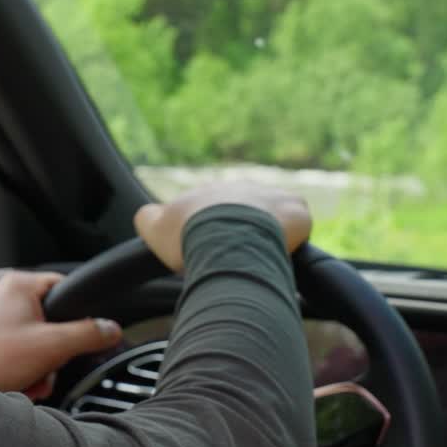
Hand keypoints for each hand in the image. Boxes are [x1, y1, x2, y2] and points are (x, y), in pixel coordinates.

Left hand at [0, 271, 122, 397]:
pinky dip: (22, 370)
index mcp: (18, 285)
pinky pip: (16, 351)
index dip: (77, 313)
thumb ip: (87, 334)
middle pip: (51, 321)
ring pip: (35, 340)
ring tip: (28, 379)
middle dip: (53, 353)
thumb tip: (110, 329)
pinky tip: (17, 383)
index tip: (82, 334)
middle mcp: (3, 295)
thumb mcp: (51, 346)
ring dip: (39, 366)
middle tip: (47, 366)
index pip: (64, 287)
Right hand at [134, 182, 311, 272]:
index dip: (210, 229)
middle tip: (236, 258)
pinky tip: (285, 253)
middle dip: (241, 230)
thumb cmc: (189, 236)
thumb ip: (147, 217)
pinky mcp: (296, 208)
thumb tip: (147, 215)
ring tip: (262, 259)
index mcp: (210, 192)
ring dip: (269, 232)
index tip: (210, 249)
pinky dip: (294, 235)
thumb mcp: (153, 227)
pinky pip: (299, 220)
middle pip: (243, 209)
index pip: (211, 208)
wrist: (226, 238)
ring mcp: (270, 196)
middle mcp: (240, 187)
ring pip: (273, 213)